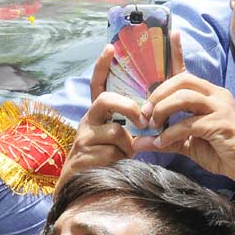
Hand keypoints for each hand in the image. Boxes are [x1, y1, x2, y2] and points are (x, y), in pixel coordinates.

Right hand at [55, 44, 146, 192]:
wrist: (83, 188)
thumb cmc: (108, 158)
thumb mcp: (119, 137)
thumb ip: (130, 124)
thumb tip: (152, 114)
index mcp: (98, 113)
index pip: (98, 84)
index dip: (102, 65)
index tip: (110, 47)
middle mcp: (88, 120)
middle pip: (106, 100)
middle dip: (128, 107)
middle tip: (143, 121)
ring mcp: (84, 137)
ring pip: (116, 132)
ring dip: (129, 145)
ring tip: (127, 155)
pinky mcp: (84, 155)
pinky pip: (113, 153)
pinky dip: (122, 160)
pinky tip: (117, 166)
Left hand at [134, 34, 234, 186]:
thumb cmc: (219, 151)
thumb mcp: (187, 143)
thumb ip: (164, 140)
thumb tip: (137, 141)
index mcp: (209, 94)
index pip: (187, 71)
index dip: (178, 52)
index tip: (172, 33)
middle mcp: (216, 95)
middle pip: (182, 80)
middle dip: (159, 93)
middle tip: (145, 113)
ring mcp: (221, 108)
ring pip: (185, 97)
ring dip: (163, 110)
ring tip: (153, 125)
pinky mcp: (222, 124)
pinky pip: (190, 123)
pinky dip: (172, 133)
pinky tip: (163, 142)